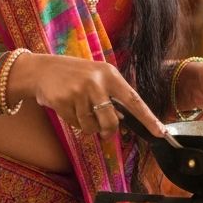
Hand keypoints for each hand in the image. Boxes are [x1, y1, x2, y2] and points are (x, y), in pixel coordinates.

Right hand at [7, 53, 164, 139]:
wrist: (41, 70)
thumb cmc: (74, 75)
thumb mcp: (96, 77)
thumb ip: (111, 95)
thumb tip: (124, 120)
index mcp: (109, 74)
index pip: (133, 99)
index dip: (148, 117)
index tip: (161, 132)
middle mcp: (96, 82)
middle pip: (111, 121)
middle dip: (108, 131)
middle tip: (104, 131)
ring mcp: (79, 92)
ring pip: (92, 127)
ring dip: (87, 126)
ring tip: (79, 110)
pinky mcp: (64, 102)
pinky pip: (76, 125)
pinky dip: (73, 122)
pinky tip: (67, 107)